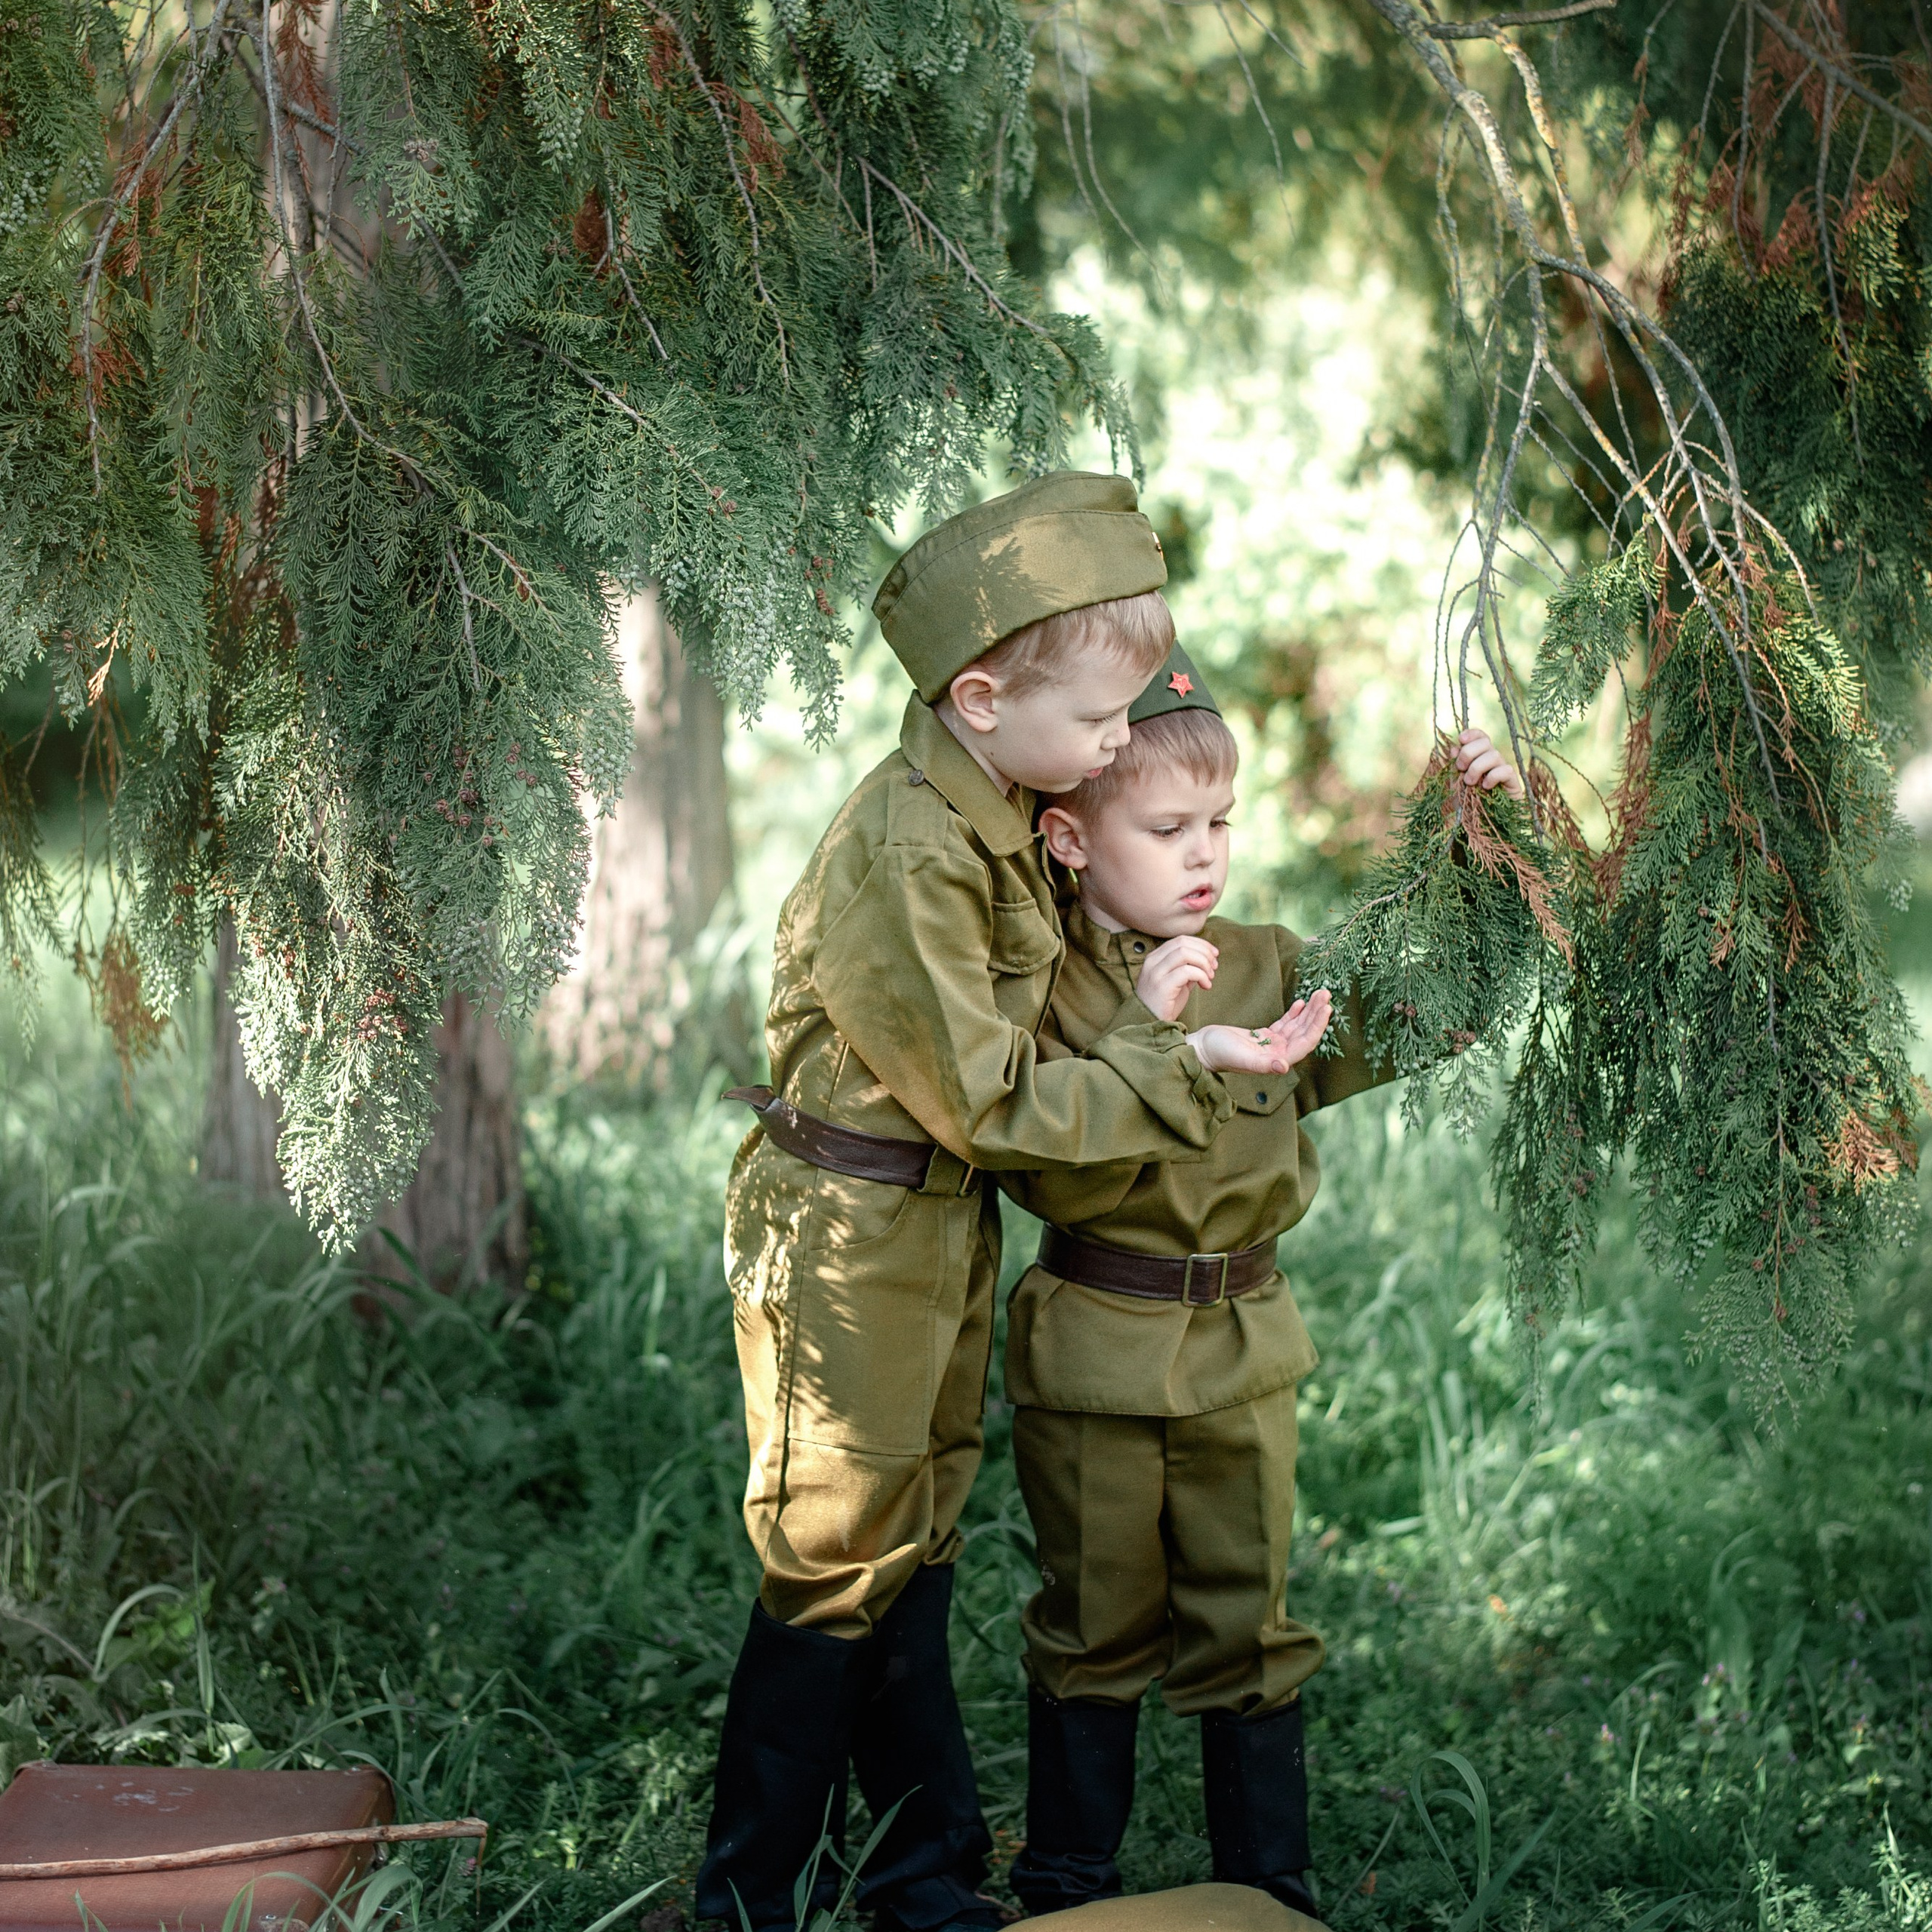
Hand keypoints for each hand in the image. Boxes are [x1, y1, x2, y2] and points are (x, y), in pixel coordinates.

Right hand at [1136, 935, 1218, 1021]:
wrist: (1149, 1024)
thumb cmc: (1164, 1003)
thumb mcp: (1177, 981)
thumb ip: (1187, 967)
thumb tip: (1207, 957)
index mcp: (1155, 957)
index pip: (1180, 939)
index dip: (1201, 944)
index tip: (1214, 954)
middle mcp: (1153, 962)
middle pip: (1183, 943)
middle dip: (1204, 952)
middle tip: (1215, 966)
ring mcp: (1156, 973)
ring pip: (1185, 953)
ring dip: (1203, 963)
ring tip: (1210, 977)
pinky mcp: (1162, 986)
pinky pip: (1187, 971)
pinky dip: (1201, 976)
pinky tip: (1206, 986)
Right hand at [1188, 988, 1333, 1075]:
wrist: (1202, 1048)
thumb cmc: (1219, 1053)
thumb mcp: (1242, 1057)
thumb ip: (1263, 1064)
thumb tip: (1283, 1067)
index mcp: (1276, 1060)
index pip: (1305, 1043)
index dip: (1317, 1026)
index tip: (1326, 1008)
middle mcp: (1278, 1054)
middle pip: (1304, 1033)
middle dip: (1316, 1014)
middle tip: (1325, 993)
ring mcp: (1271, 1045)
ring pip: (1296, 1027)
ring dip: (1308, 1011)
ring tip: (1319, 993)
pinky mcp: (1263, 1036)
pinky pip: (1284, 1024)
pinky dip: (1294, 1013)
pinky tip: (1300, 1003)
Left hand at [1455, 727, 1525, 800]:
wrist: (1483, 827)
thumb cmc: (1468, 804)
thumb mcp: (1455, 784)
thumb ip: (1454, 767)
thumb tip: (1453, 748)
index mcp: (1480, 757)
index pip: (1481, 736)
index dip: (1472, 734)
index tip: (1461, 739)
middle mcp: (1493, 760)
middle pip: (1486, 742)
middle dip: (1468, 753)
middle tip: (1460, 768)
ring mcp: (1503, 770)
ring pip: (1494, 755)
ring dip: (1477, 767)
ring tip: (1469, 783)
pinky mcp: (1513, 783)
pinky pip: (1505, 770)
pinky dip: (1492, 777)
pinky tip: (1485, 788)